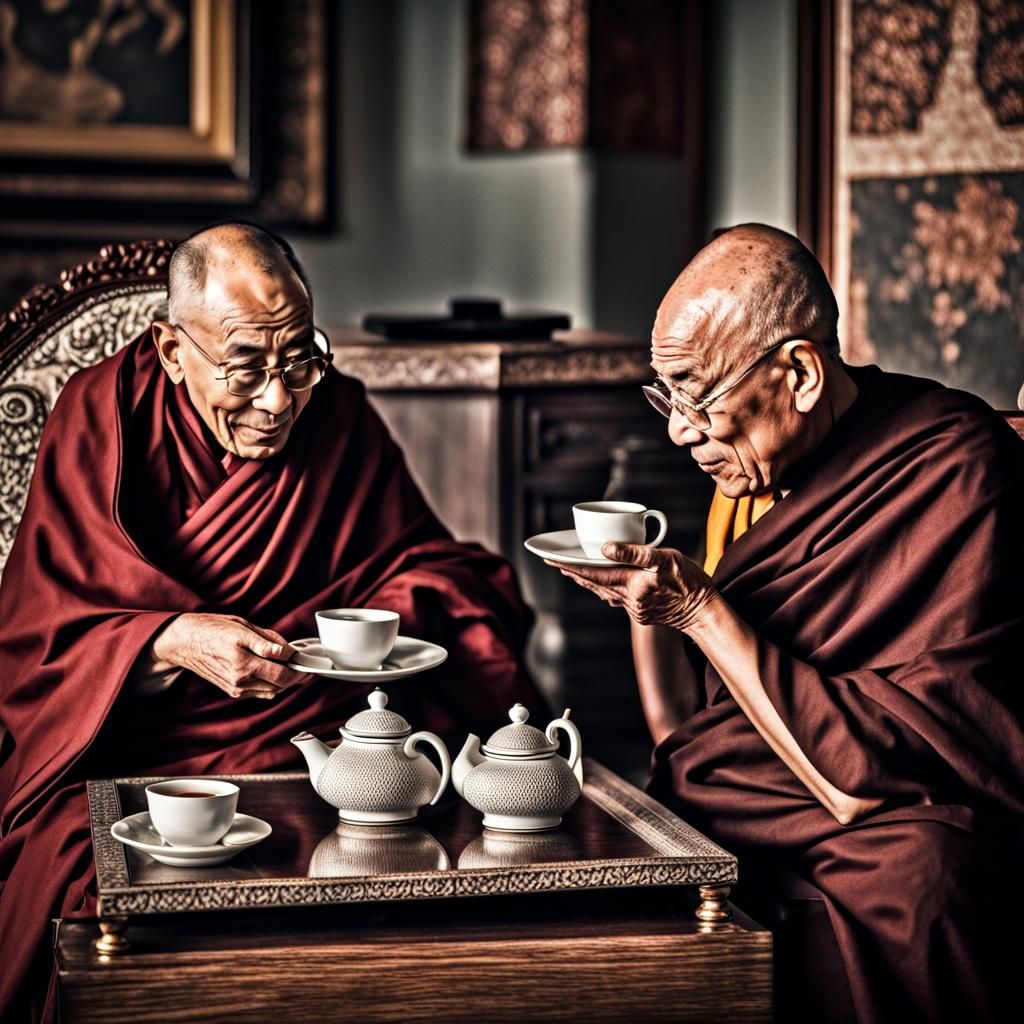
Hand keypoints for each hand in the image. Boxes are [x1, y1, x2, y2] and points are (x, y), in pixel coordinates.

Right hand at [151, 613, 304, 699]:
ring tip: (294, 669)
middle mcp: (239, 678)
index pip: (282, 672)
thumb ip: (268, 640)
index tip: (306, 659)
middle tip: (305, 666)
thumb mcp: (243, 626)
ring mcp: (235, 687)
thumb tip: (288, 650)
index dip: (299, 666)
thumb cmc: (213, 629)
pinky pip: (261, 693)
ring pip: (272, 691)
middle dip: (297, 676)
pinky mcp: (232, 691)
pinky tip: (277, 674)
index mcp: (242, 660)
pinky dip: (273, 685)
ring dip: (286, 682)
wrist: (185, 641)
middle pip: (280, 684)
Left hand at [548, 543, 718, 632]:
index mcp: (631, 584)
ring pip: (603, 592)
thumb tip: (606, 547)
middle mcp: (629, 599)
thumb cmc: (689, 582)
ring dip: (587, 582)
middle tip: (556, 562)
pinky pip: (616, 599)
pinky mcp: (641, 613)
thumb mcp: (664, 559)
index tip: (553, 559)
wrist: (704, 613)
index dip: (572, 566)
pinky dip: (606, 590)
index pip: (594, 573)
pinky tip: (603, 585)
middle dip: (575, 573)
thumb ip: (634, 553)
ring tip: (573, 572)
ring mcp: (634, 609)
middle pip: (595, 584)